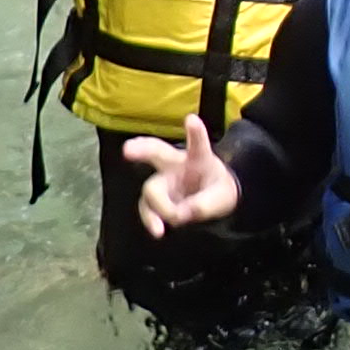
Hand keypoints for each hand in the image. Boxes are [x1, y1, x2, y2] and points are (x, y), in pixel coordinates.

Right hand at [125, 114, 237, 235]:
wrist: (212, 203)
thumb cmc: (217, 191)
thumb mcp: (221, 198)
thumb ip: (204, 205)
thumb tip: (180, 215)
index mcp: (198, 158)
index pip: (197, 144)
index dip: (195, 133)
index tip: (191, 119)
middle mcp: (176, 165)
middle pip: (157, 152)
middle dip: (142, 149)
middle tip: (127, 150)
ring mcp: (163, 182)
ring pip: (151, 189)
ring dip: (159, 206)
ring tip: (174, 218)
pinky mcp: (155, 199)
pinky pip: (147, 208)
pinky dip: (151, 219)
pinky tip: (158, 230)